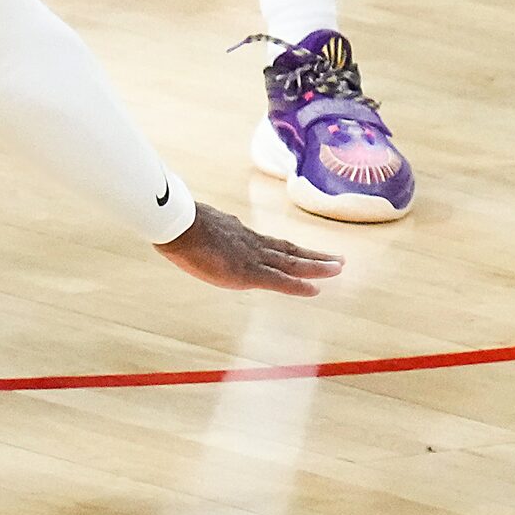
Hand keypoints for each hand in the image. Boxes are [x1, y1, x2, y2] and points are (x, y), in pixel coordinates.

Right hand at [156, 205, 343, 296]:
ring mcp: (252, 257)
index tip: (308, 253)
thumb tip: (200, 230)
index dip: (292, 250)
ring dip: (317, 266)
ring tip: (338, 268)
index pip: (272, 244)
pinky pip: (279, 281)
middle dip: (315, 256)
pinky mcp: (248, 272)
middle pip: (290, 251)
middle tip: (338, 260)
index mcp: (240, 236)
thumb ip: (205, 232)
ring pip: (292, 263)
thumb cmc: (177, 224)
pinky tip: (315, 290)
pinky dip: (298, 286)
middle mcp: (252, 244)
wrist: (175, 224)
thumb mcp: (196, 227)